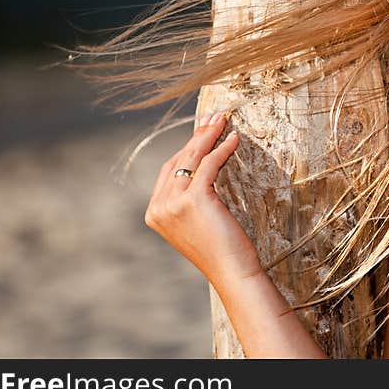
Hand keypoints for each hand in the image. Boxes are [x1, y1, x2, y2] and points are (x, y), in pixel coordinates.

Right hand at [145, 112, 259, 286]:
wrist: (232, 271)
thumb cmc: (221, 249)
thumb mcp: (197, 220)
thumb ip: (190, 198)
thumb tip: (203, 165)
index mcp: (155, 213)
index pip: (170, 170)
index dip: (187, 147)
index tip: (203, 129)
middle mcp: (159, 207)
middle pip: (178, 160)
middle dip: (197, 136)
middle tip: (214, 116)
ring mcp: (173, 204)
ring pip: (191, 159)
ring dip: (209, 135)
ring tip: (223, 120)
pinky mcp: (193, 199)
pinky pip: (208, 164)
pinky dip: (222, 148)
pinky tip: (234, 139)